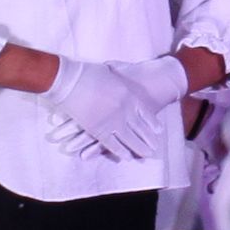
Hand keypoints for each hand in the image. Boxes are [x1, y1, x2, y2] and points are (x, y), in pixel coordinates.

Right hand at [41, 55, 182, 160]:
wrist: (70, 81)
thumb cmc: (88, 72)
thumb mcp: (111, 72)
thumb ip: (119, 79)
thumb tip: (120, 76)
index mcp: (129, 95)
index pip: (145, 113)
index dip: (152, 122)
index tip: (158, 130)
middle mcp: (125, 110)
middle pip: (141, 128)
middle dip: (149, 139)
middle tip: (155, 147)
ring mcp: (113, 122)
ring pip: (130, 139)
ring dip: (139, 148)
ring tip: (147, 155)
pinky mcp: (98, 130)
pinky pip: (112, 144)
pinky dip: (120, 151)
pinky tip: (126, 157)